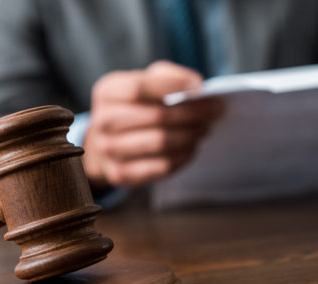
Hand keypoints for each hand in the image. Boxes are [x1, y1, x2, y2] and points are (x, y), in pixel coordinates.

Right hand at [83, 61, 223, 190]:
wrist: (108, 141)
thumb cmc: (136, 105)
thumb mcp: (145, 81)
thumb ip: (168, 76)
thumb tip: (196, 87)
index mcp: (107, 92)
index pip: (139, 88)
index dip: (172, 86)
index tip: (200, 88)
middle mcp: (102, 121)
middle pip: (155, 116)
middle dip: (192, 113)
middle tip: (215, 111)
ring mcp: (108, 150)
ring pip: (160, 143)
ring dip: (190, 135)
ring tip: (205, 129)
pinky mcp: (120, 174)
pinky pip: (160, 167)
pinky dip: (182, 156)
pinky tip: (192, 148)